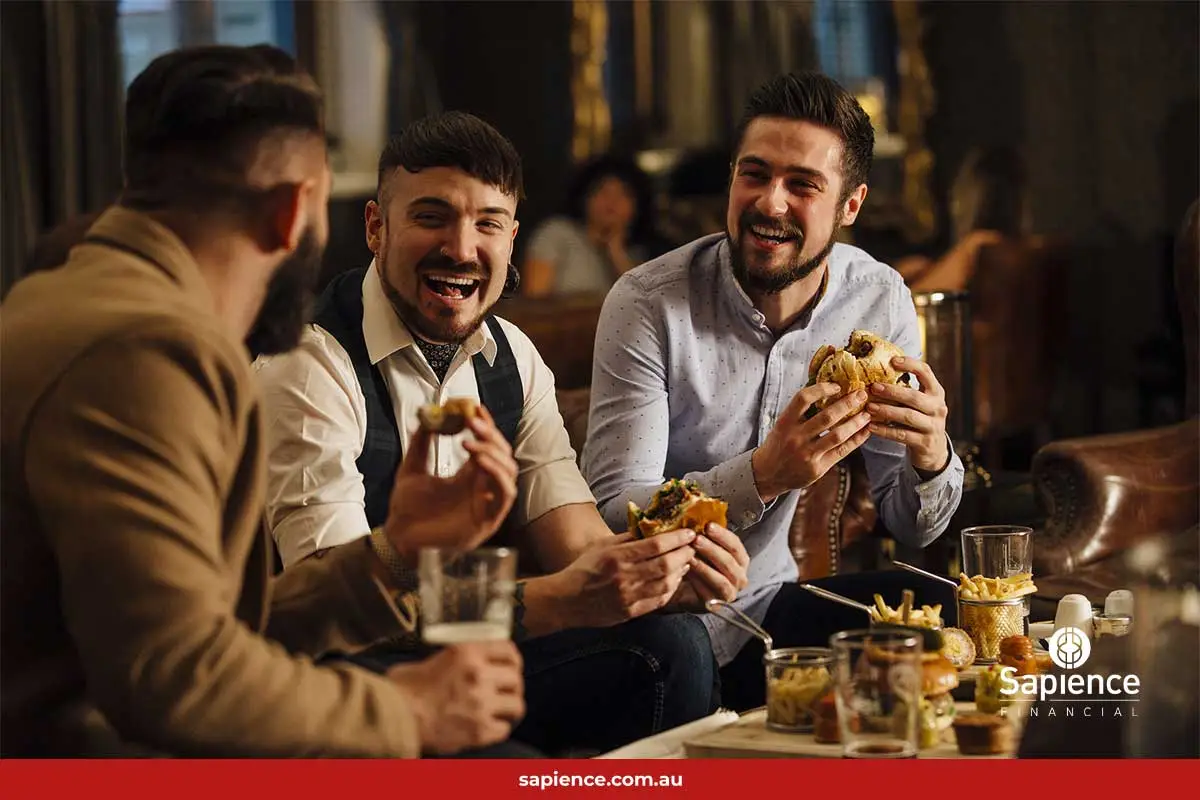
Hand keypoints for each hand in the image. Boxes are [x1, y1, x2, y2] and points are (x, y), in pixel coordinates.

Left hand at [383, 405, 518, 561]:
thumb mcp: (411, 469)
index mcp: (468, 476)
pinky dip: (497, 475)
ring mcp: (487, 505)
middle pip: (503, 455)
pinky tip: (479, 463)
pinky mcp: (488, 522)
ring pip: (509, 472)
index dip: (486, 426)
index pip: (488, 446)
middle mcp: (482, 488)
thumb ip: (420, 444)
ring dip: (494, 453)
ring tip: (470, 444)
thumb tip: (425, 417)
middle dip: (490, 435)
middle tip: (472, 420)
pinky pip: (505, 495)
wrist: (398, 538)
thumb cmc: (406, 510)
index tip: (475, 407)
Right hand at [388, 641, 524, 754]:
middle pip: (516, 679)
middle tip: (505, 693)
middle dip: (512, 687)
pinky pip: (503, 730)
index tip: (512, 667)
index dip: (513, 660)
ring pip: (516, 705)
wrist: (393, 718)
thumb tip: (464, 665)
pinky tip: (488, 728)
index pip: (508, 650)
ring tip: (501, 712)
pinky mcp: (479, 731)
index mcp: (466, 653)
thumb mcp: (429, 661)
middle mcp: (478, 675)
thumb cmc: (402, 690)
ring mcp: (481, 704)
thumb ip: (453, 661)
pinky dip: (498, 730)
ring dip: (509, 709)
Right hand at [552, 529, 695, 626]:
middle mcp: (624, 577)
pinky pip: (659, 600)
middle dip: (684, 554)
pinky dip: (671, 589)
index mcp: (617, 556)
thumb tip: (651, 525)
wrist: (567, 600)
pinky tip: (674, 580)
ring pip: (666, 583)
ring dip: (681, 572)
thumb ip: (627, 537)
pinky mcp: (630, 612)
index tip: (688, 533)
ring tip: (685, 562)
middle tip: (692, 547)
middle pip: (665, 564)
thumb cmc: (584, 569)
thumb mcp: (602, 546)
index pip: (655, 545)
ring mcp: (628, 596)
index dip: (676, 538)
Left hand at [670, 523, 749, 608]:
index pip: (736, 545)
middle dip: (712, 549)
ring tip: (690, 557)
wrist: (683, 588)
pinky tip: (687, 573)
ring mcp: (730, 592)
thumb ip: (704, 535)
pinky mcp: (717, 604)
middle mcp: (740, 576)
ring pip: (722, 580)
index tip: (708, 525)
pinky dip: (698, 583)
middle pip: (730, 562)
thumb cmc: (696, 563)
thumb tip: (697, 518)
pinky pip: (710, 594)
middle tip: (696, 539)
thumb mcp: (702, 547)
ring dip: (705, 567)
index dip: (723, 535)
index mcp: (740, 559)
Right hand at [751, 383, 872, 502]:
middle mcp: (795, 438)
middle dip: (848, 403)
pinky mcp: (818, 468)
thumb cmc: (778, 444)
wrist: (768, 474)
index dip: (822, 389)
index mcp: (785, 423)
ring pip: (838, 435)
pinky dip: (856, 440)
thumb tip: (826, 390)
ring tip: (867, 414)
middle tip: (862, 394)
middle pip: (826, 416)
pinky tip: (864, 432)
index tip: (837, 386)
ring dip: (856, 423)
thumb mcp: (782, 425)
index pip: (803, 399)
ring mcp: (807, 454)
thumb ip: (800, 412)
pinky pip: (841, 451)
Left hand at [865, 356, 949, 473]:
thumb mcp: (919, 403)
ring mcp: (933, 425)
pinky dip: (885, 431)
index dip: (910, 364)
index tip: (893, 360)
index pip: (926, 372)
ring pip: (908, 416)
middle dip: (892, 391)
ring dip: (886, 410)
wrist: (934, 450)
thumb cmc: (919, 420)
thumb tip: (875, 374)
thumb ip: (905, 390)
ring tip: (869, 407)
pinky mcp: (925, 442)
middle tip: (873, 387)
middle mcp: (938, 407)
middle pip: (914, 396)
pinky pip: (902, 435)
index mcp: (936, 392)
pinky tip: (871, 427)